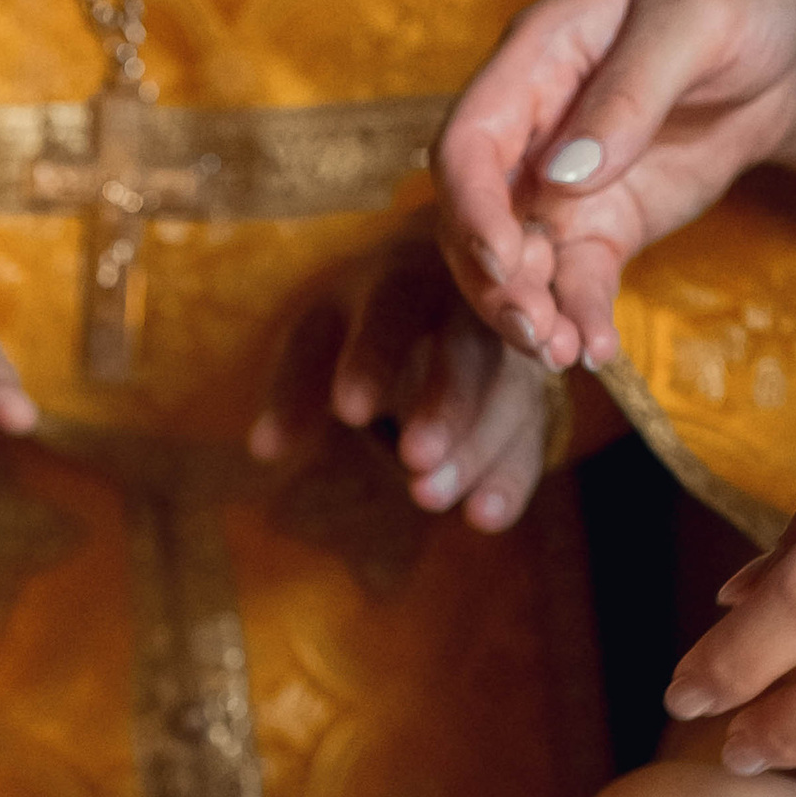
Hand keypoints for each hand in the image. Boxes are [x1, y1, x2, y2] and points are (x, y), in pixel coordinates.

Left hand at [249, 259, 561, 532]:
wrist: (447, 284)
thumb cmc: (364, 316)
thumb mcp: (323, 335)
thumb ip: (296, 387)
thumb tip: (261, 449)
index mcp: (406, 278)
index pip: (394, 309)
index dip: (375, 357)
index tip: (350, 411)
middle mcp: (472, 305)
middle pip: (468, 350)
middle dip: (446, 404)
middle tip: (414, 459)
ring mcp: (512, 350)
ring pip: (507, 395)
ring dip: (473, 449)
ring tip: (428, 497)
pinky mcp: (534, 395)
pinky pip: (531, 435)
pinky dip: (508, 477)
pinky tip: (484, 518)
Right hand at [433, 0, 795, 371]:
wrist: (787, 37)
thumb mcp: (698, 18)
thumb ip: (632, 91)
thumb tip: (567, 176)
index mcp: (533, 60)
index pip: (469, 141)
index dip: (471, 205)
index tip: (505, 261)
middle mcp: (530, 129)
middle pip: (475, 217)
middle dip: (495, 280)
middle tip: (538, 330)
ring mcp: (561, 184)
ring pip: (516, 263)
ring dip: (528, 313)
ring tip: (564, 354)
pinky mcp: (602, 225)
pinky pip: (576, 281)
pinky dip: (581, 317)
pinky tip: (598, 351)